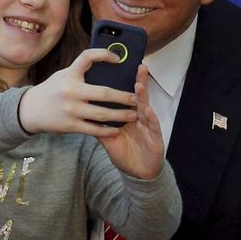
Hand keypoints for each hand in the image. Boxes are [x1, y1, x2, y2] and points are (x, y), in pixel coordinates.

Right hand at [18, 48, 138, 136]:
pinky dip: (107, 130)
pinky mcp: (70, 125)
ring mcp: (71, 110)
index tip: (118, 59)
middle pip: (104, 93)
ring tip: (133, 115)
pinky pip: (93, 129)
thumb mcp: (64, 75)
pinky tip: (117, 129)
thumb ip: (81, 71)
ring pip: (102, 114)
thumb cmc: (52, 90)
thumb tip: (107, 63)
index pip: (87, 57)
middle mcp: (70, 91)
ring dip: (120, 115)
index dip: (104, 54)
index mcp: (70, 75)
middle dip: (124, 97)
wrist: (30, 110)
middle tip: (137, 98)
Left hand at [97, 64, 164, 178]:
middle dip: (140, 82)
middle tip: (139, 67)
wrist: (138, 172)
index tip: (123, 68)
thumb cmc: (124, 152)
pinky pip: (152, 128)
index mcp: (130, 115)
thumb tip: (84, 111)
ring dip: (143, 97)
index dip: (127, 82)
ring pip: (146, 109)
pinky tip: (148, 111)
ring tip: (139, 85)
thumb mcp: (109, 137)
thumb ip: (99, 123)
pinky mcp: (156, 139)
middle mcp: (141, 118)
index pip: (127, 96)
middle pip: (139, 97)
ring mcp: (149, 127)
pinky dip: (151, 119)